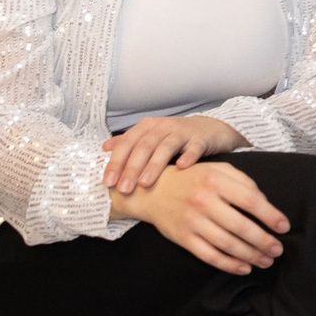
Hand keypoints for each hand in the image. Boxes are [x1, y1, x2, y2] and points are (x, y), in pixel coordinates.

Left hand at [101, 114, 244, 193]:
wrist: (210, 129)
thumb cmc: (176, 137)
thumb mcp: (151, 137)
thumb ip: (129, 142)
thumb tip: (104, 148)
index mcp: (147, 127)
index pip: (127, 143)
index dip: (116, 162)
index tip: (108, 182)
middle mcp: (163, 126)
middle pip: (144, 146)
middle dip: (132, 168)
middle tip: (124, 189)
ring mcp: (183, 132)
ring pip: (165, 147)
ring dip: (154, 165)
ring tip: (145, 183)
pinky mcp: (201, 138)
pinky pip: (194, 147)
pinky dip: (188, 156)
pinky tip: (182, 167)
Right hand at [112, 161, 288, 273]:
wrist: (153, 190)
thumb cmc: (194, 179)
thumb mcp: (219, 170)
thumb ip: (244, 182)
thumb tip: (265, 203)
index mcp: (216, 181)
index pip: (251, 201)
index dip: (270, 215)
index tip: (284, 226)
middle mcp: (203, 201)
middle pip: (240, 226)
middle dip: (263, 241)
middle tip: (278, 250)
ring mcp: (192, 221)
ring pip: (226, 243)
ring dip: (250, 255)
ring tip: (267, 261)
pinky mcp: (183, 238)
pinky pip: (209, 255)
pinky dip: (228, 264)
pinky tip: (244, 268)